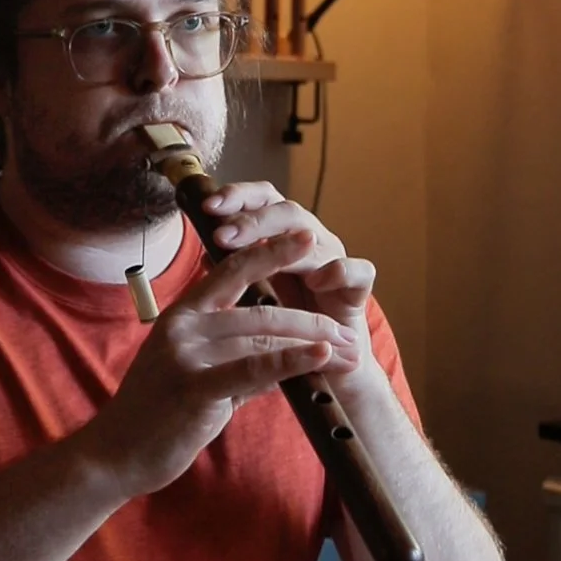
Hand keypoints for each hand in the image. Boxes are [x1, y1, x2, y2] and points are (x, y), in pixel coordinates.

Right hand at [82, 228, 362, 499]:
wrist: (116, 452)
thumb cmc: (156, 413)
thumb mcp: (194, 372)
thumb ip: (233, 357)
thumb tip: (277, 355)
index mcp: (182, 314)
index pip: (232, 271)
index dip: (272, 251)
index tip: (309, 237)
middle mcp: (183, 326)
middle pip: (260, 308)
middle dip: (313, 319)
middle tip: (352, 333)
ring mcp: (187, 355)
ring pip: (262, 335)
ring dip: (314, 342)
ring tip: (350, 353)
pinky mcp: (195, 387)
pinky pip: (253, 368)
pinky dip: (292, 360)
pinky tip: (320, 356)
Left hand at [200, 182, 378, 390]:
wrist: (324, 363)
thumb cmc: (285, 322)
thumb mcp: (256, 294)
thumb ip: (236, 272)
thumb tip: (202, 256)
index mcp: (283, 233)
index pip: (262, 199)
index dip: (238, 197)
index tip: (206, 207)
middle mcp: (311, 239)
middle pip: (285, 211)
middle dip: (252, 220)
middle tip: (222, 235)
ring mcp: (336, 259)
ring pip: (314, 236)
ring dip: (284, 244)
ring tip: (257, 256)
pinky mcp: (358, 288)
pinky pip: (358, 271)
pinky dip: (338, 272)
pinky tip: (317, 279)